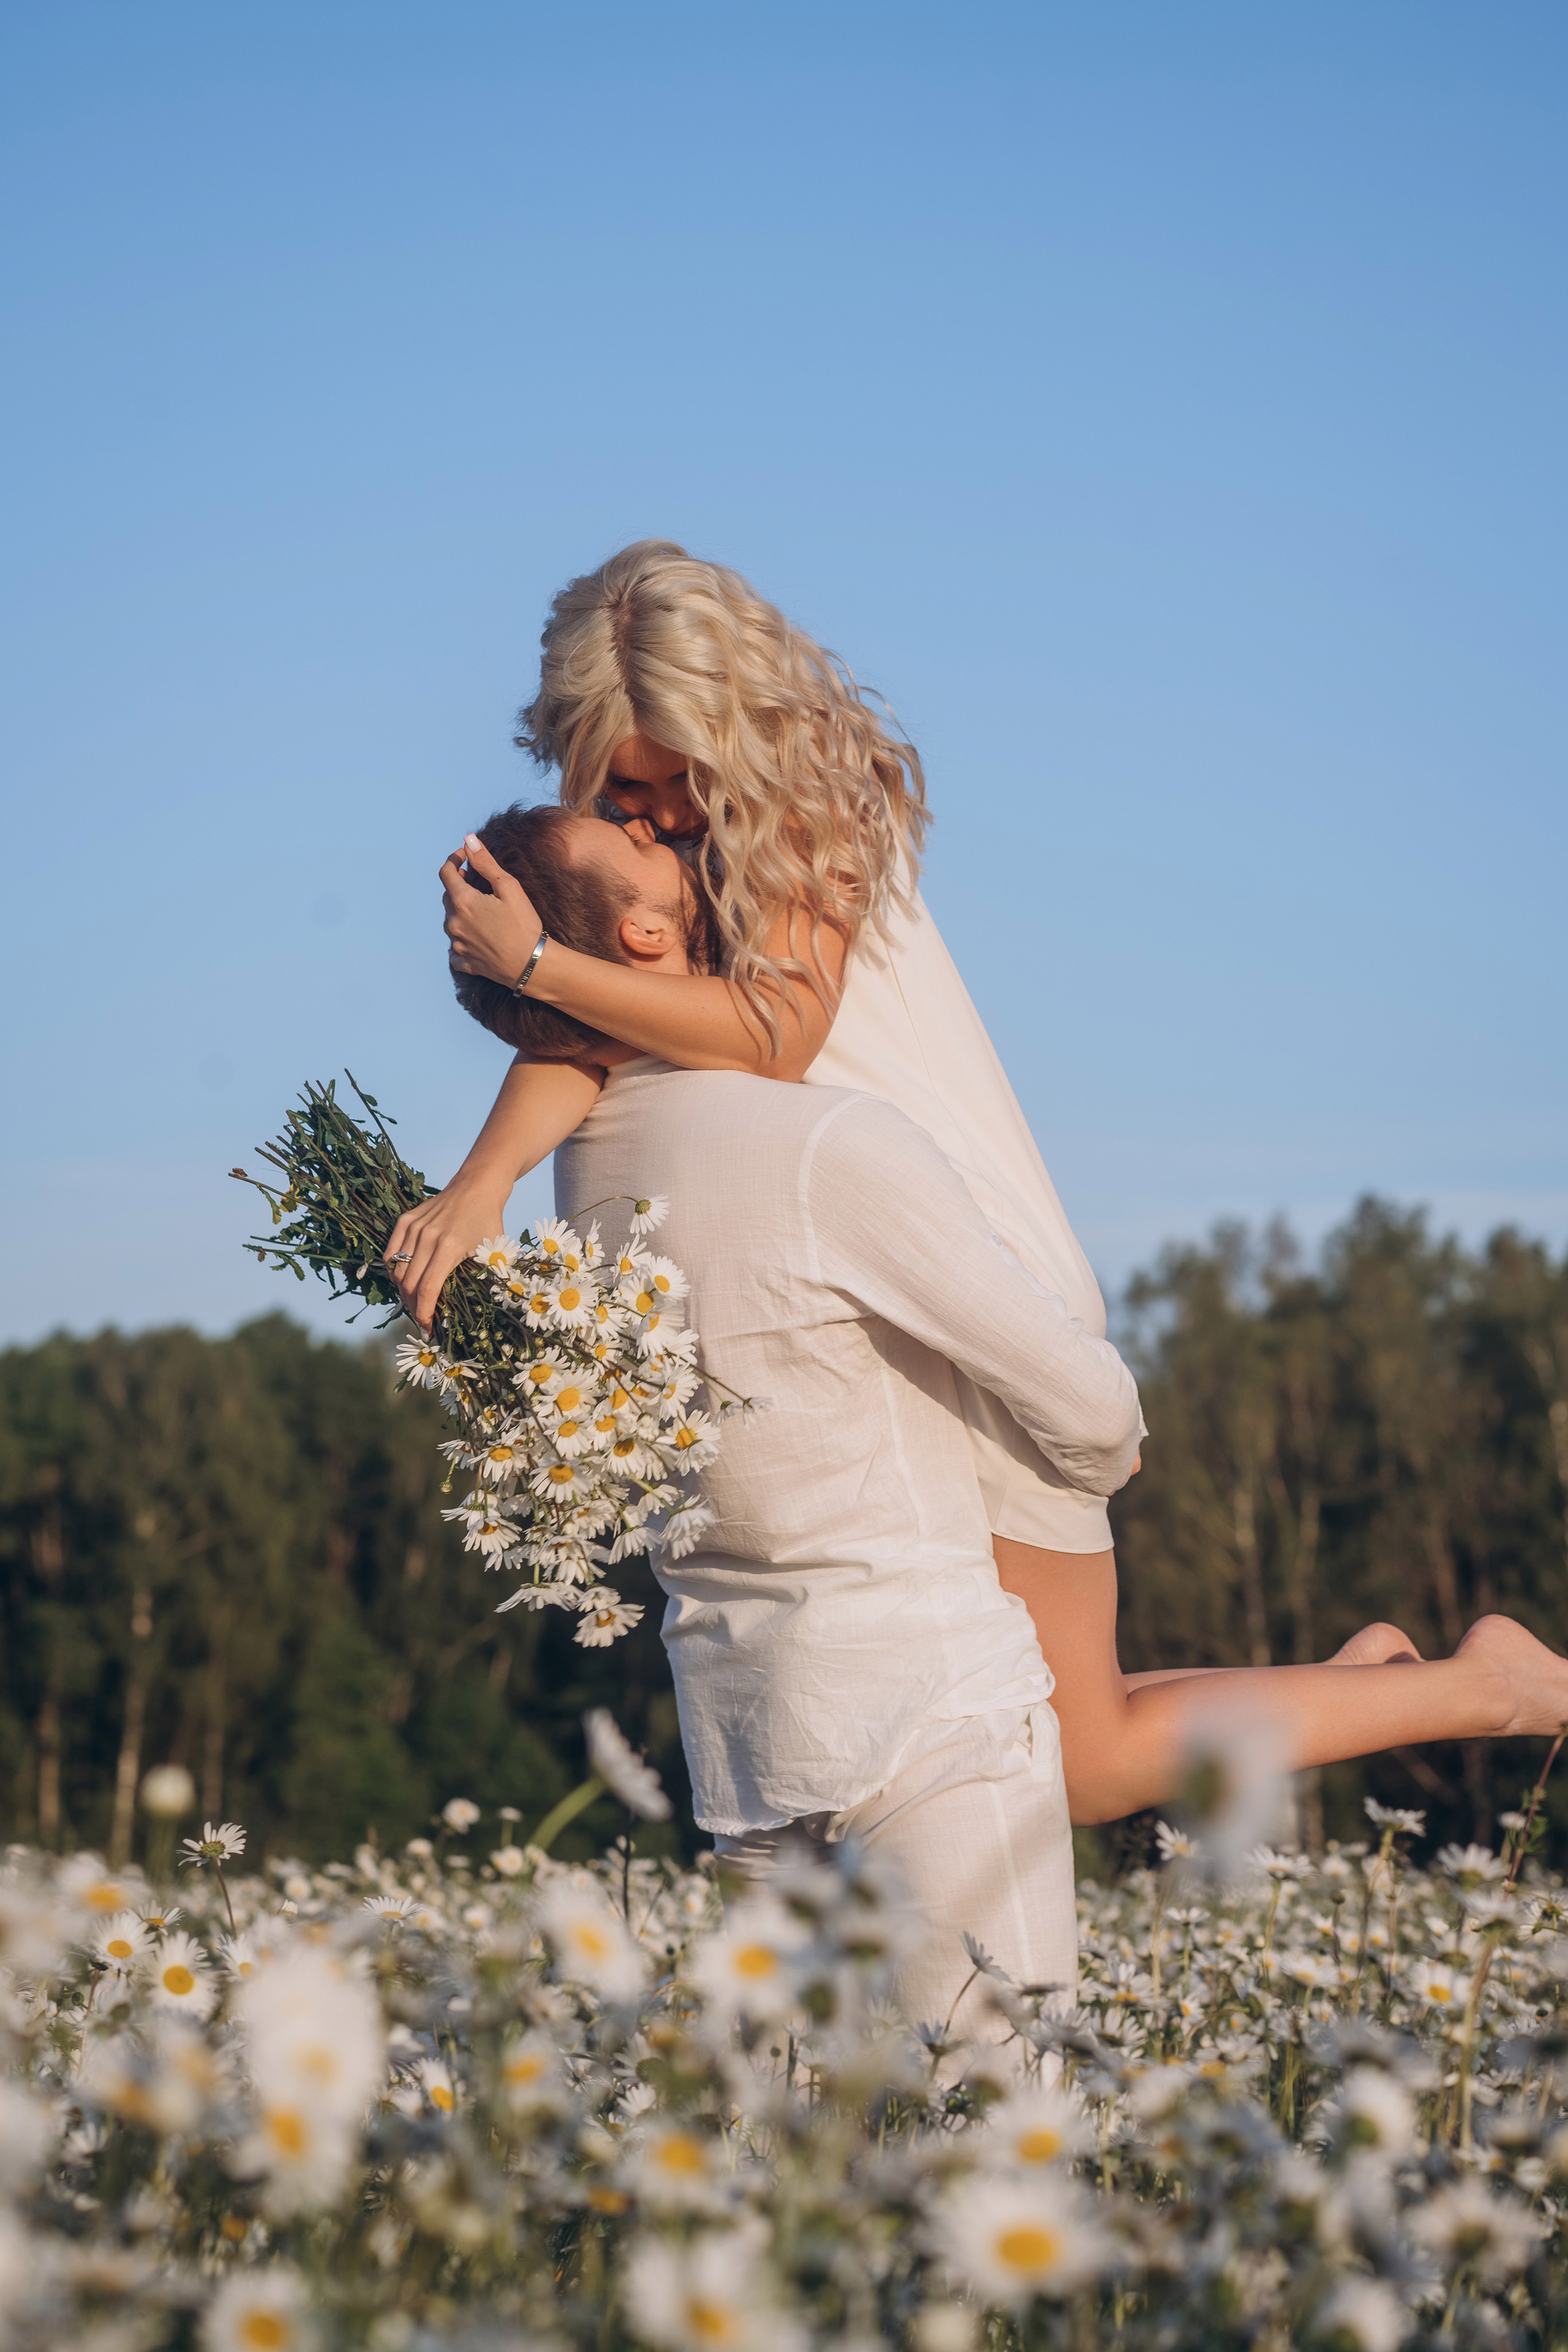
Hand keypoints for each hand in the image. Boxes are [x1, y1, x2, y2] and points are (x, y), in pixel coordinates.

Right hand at [384, 1177, 506, 1332]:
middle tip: (422, 1321)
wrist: (477, 1186)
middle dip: (413, 1308)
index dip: (424, 1314)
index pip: (427, 1289)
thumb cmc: (488, 1221)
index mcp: (448, 1246)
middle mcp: (427, 1236)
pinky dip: (394, 1270)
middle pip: (408, 1283)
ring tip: (414, 1303)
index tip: (427, 1330)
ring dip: (403, 1292)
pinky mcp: (405, 1219)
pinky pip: (391, 1252)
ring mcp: (413, 1227)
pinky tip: (404, 1281)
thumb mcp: (493, 1251)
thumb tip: (475, 1310)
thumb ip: (484, 1278)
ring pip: (397, 1270)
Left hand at [442, 835, 542, 987]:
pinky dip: (461, 940)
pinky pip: (454, 949)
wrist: (532, 965)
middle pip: (448, 897)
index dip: (454, 860)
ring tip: (479, 911)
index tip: (464, 856)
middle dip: (458, 886)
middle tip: (474, 882)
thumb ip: (485, 863)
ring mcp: (457, 944)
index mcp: (463, 902)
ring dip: (459, 912)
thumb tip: (469, 841)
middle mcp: (454, 923)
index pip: (446, 873)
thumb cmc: (523, 925)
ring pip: (450, 921)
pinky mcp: (465, 962)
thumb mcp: (508, 888)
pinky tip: (473, 938)